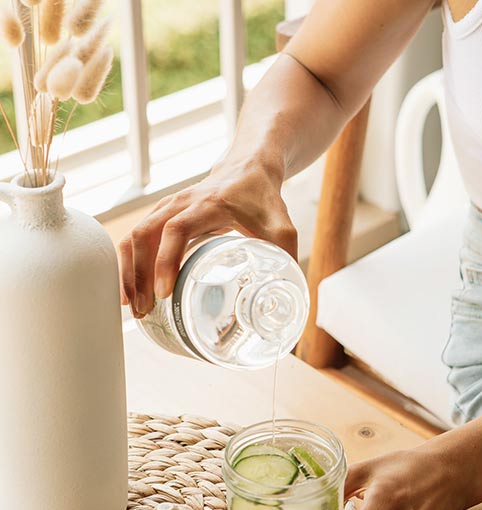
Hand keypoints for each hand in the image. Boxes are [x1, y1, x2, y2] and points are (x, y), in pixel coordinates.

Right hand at [116, 158, 296, 317]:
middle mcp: (180, 203)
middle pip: (144, 235)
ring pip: (133, 236)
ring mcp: (166, 207)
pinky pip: (135, 237)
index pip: (176, 230)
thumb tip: (294, 299)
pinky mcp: (161, 214)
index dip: (166, 261)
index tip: (165, 292)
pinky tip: (130, 289)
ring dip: (128, 271)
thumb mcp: (282, 227)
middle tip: (144, 309)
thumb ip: (286, 258)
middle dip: (139, 274)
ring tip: (133, 306)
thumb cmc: (263, 199)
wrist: (248, 168)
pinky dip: (128, 262)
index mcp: (207, 205)